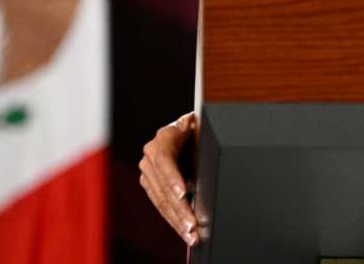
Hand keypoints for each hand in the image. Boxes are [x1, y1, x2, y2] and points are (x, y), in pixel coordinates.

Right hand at [140, 112, 199, 246]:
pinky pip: (161, 205)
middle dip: (179, 209)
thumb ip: (203, 144)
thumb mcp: (204, 131)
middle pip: (163, 185)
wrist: (190, 128)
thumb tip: (214, 160)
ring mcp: (148, 170)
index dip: (173, 178)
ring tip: (191, 235)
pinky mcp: (150, 184)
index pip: (165, 160)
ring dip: (176, 220)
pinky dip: (174, 219)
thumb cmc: (201, 128)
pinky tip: (184, 231)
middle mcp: (151, 153)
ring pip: (161, 200)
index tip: (183, 194)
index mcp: (165, 136)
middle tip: (192, 226)